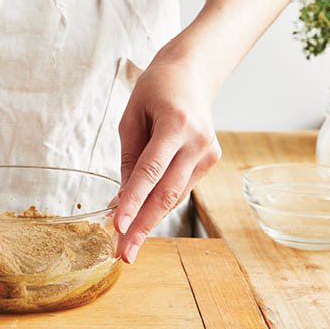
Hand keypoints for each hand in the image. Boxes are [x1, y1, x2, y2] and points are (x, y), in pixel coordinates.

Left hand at [113, 51, 221, 263]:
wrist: (192, 74)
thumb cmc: (156, 90)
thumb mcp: (132, 116)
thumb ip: (129, 156)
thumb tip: (123, 197)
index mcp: (176, 125)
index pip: (150, 171)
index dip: (134, 201)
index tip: (118, 227)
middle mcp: (198, 142)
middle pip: (167, 193)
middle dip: (143, 227)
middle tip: (124, 253)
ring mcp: (209, 153)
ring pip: (175, 196)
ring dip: (150, 222)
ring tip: (127, 244)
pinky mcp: (211, 160)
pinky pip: (181, 188)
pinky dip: (161, 204)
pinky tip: (143, 219)